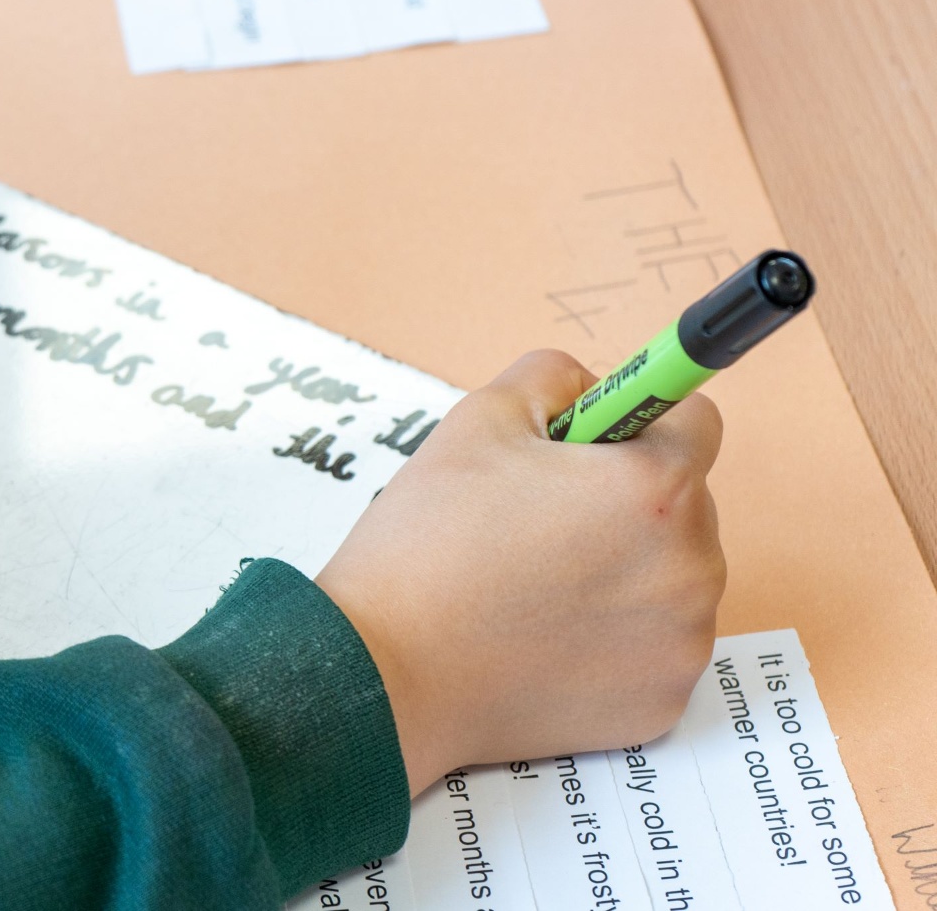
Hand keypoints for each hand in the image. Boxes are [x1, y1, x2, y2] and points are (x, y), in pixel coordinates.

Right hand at [314, 349, 724, 794]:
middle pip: (686, 504)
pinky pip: (655, 647)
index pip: (695, 421)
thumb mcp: (477, 421)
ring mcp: (681, 643)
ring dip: (626, 570)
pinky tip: (545, 638)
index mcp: (654, 487)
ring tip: (535, 585)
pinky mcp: (662, 703)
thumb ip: (553, 379)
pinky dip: (614, 639)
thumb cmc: (427, 543)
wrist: (388, 672)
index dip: (637, 422)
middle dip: (628, 501)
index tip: (591, 446)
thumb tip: (594, 391)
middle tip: (539, 521)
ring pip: (673, 578)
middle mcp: (691, 566)